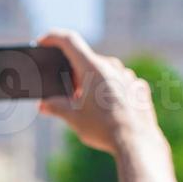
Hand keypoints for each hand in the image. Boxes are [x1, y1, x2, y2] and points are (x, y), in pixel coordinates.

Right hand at [37, 30, 160, 154]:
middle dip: (74, 73)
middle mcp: (111, 66)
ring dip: (93, 81)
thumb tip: (44, 104)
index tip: (43, 41)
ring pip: (105, 71)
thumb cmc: (103, 128)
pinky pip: (121, 82)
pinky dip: (111, 90)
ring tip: (90, 105)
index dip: (53, 37)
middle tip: (68, 93)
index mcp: (92, 67)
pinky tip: (109, 108)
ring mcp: (128, 75)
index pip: (69, 41)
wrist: (136, 143)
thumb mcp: (73, 118)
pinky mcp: (139, 87)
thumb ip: (55, 106)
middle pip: (86, 60)